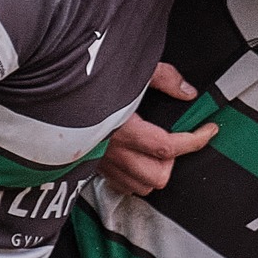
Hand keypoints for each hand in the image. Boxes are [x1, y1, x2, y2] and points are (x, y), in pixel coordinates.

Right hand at [98, 64, 216, 194]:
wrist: (49, 98)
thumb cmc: (88, 84)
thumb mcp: (130, 71)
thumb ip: (163, 78)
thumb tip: (187, 92)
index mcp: (123, 127)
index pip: (168, 146)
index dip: (195, 140)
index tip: (208, 130)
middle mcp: (114, 151)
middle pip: (158, 176)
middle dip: (173, 162)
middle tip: (176, 143)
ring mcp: (103, 162)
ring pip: (143, 187)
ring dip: (157, 172)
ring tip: (158, 152)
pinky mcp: (94, 167)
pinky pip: (123, 187)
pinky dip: (138, 178)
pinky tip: (139, 160)